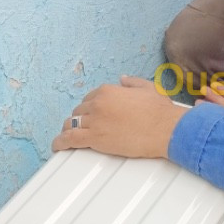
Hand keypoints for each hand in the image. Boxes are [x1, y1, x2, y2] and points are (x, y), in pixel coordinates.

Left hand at [52, 76, 188, 158]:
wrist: (166, 130)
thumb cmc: (160, 112)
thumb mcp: (148, 88)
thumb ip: (132, 82)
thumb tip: (123, 79)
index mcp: (109, 90)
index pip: (91, 98)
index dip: (91, 107)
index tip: (94, 114)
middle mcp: (98, 104)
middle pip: (80, 111)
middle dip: (82, 118)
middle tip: (85, 126)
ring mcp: (94, 121)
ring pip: (72, 124)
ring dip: (70, 129)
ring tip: (68, 136)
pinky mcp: (94, 138)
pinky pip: (69, 139)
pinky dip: (60, 142)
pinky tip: (57, 145)